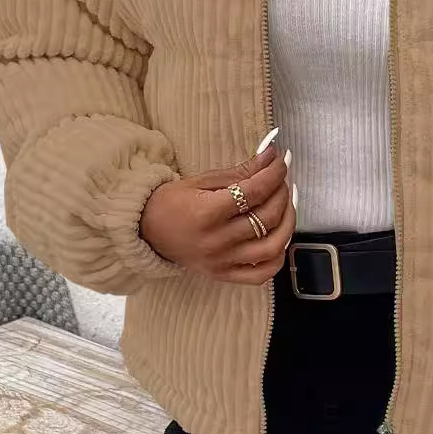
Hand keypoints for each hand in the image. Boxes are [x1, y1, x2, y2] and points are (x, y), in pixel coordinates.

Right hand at [139, 143, 295, 284]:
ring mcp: (222, 262)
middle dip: (282, 193)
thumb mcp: (201, 180)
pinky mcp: (224, 275)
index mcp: (207, 213)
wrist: (145, 231)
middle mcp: (216, 241)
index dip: (274, 174)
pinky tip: (279, 236)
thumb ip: (240, 172)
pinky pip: (262, 274)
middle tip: (281, 180)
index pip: (254, 192)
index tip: (281, 162)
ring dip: (287, 223)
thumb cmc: (170, 202)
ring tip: (286, 205)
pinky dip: (277, 257)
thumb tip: (271, 157)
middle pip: (266, 217)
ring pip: (272, 247)